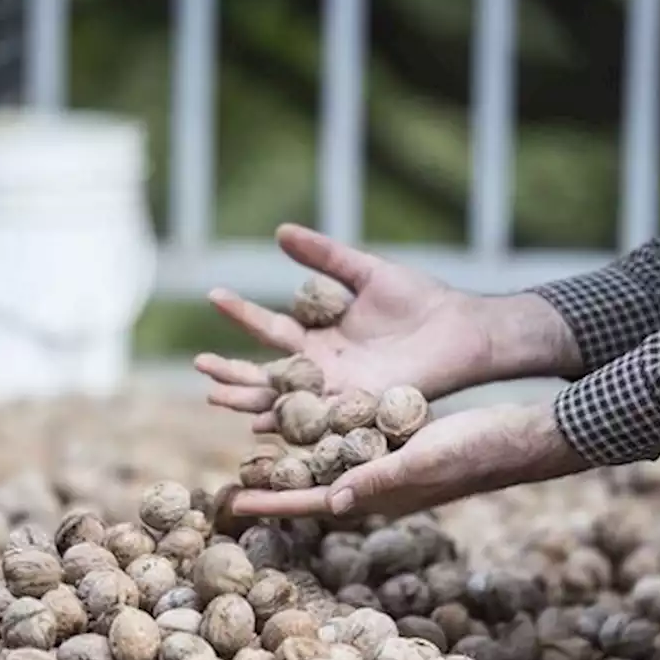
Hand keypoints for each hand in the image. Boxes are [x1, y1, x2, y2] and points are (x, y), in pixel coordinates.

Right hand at [195, 224, 579, 432]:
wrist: (461, 330)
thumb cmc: (419, 301)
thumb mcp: (365, 272)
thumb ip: (324, 256)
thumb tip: (280, 231)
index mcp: (321, 337)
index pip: (271, 327)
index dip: (242, 313)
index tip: (214, 294)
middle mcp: (322, 368)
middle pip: (267, 373)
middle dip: (232, 370)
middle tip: (198, 365)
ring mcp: (338, 391)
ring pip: (284, 400)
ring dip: (249, 399)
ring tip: (214, 396)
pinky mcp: (358, 407)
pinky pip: (318, 420)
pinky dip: (289, 424)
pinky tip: (259, 427)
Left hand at [225, 403, 590, 517]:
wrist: (519, 434)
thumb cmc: (477, 450)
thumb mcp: (424, 461)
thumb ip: (378, 480)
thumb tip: (328, 501)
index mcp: (380, 495)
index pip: (315, 503)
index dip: (274, 503)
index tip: (234, 501)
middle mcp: (379, 483)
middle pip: (315, 486)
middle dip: (276, 483)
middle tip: (236, 474)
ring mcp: (390, 463)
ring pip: (331, 462)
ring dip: (296, 454)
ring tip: (261, 442)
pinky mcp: (401, 441)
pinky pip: (353, 439)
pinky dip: (327, 431)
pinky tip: (310, 416)